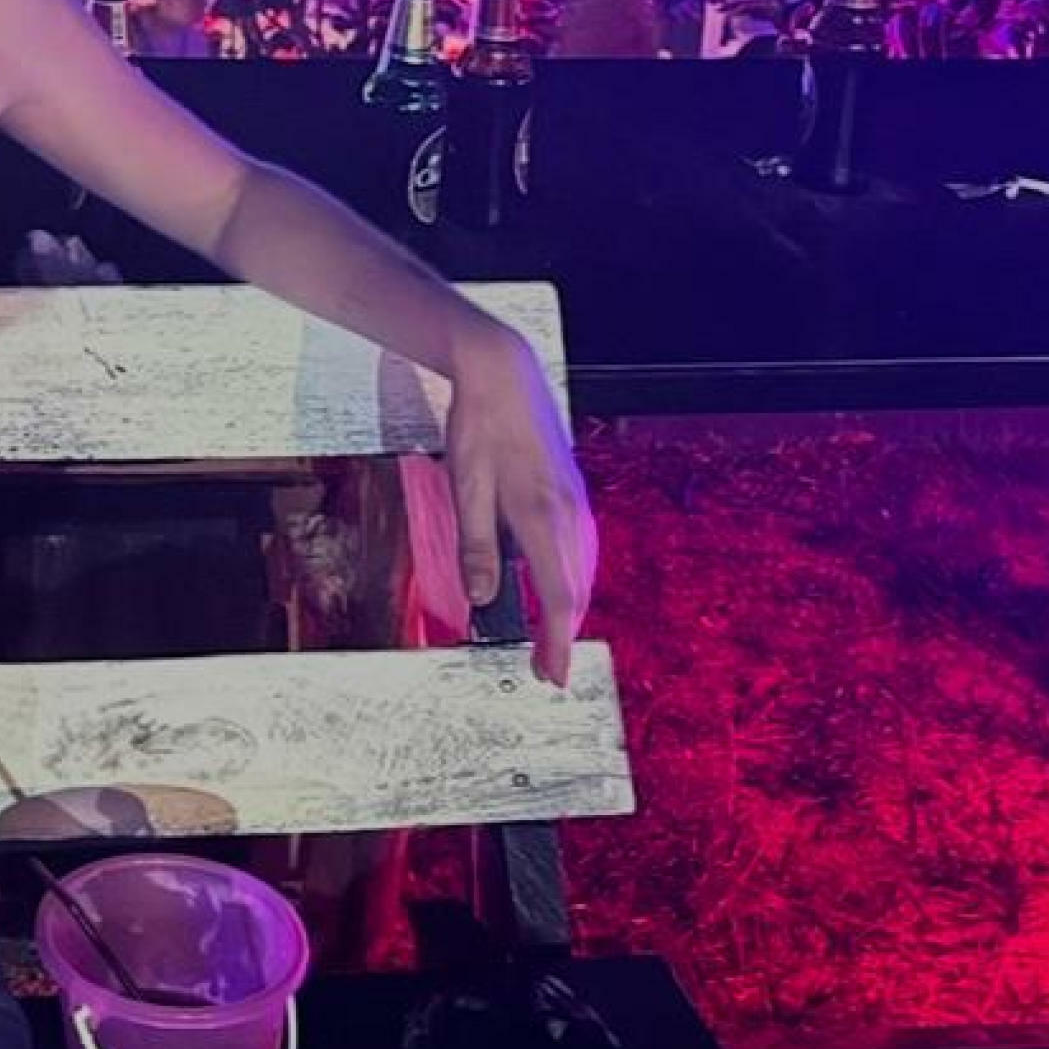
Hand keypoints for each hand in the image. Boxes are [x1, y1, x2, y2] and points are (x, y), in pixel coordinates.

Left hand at [444, 323, 598, 686]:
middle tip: (546, 668)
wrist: (504, 373)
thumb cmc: (479, 425)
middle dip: (564, 635)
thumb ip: (475, 545)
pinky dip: (574, 578)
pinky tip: (560, 583)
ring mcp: (578, 501)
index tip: (553, 676)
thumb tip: (482, 597)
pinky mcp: (574, 490)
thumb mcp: (464, 485)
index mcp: (542, 517)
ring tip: (552, 637)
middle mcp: (570, 514)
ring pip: (583, 571)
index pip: (559, 599)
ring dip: (571, 608)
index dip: (558, 644)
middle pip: (577, 592)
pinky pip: (582, 549)